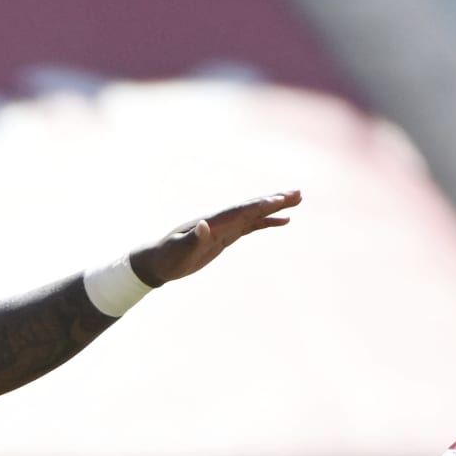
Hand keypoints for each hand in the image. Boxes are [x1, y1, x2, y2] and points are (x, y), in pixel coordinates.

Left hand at [129, 190, 300, 285]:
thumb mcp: (178, 252)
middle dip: (274, 200)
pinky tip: (283, 221)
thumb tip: (204, 225)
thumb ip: (192, 239)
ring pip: (254, 214)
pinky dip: (267, 222)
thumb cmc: (166, 258)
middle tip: (298, 193)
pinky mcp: (225, 236)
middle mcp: (220, 221)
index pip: (239, 211)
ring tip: (297, 200)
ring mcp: (224, 227)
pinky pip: (251, 226)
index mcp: (211, 222)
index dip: (259, 206)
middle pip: (251, 207)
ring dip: (275, 207)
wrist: (157, 262)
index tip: (279, 200)